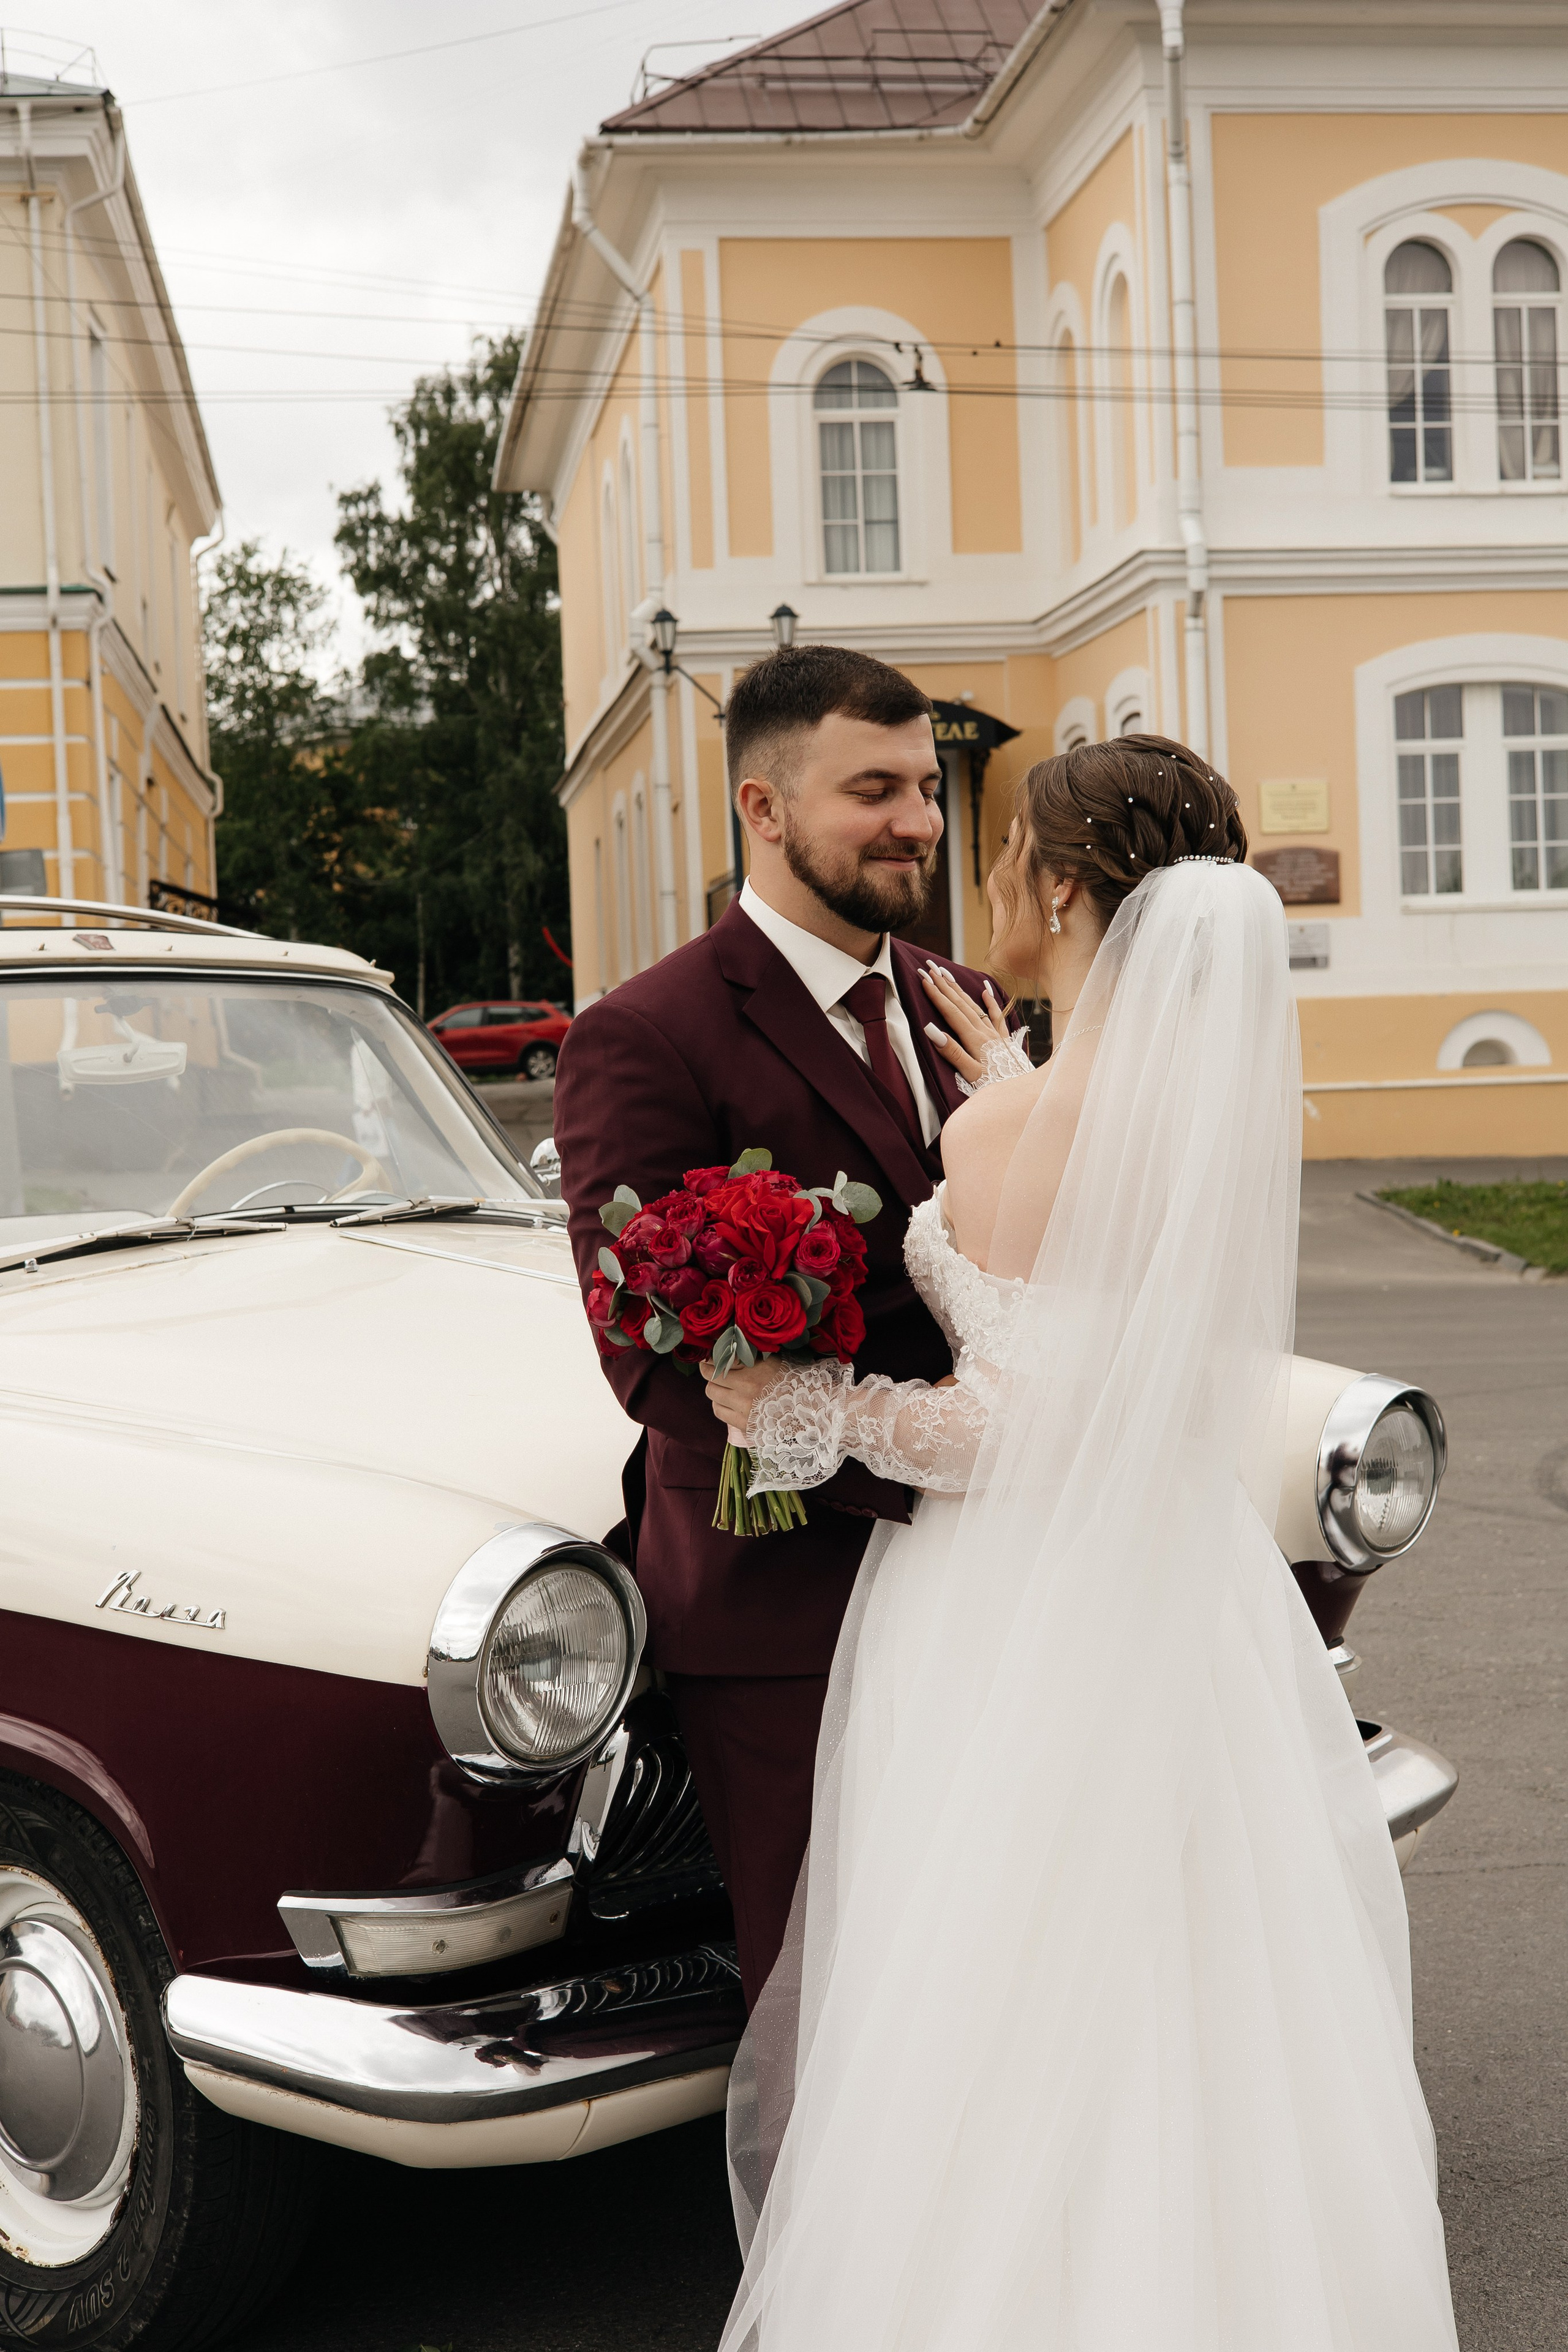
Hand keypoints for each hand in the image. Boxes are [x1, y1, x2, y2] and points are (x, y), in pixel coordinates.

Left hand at [702, 1355, 787, 1444]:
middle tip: (712, 1368)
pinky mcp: (744, 1425)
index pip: (718, 1364)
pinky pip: (719, 1412)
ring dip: (714, 1388)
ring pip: (713, 1396)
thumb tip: (729, 1348)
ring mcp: (743, 1410)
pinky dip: (719, 1404)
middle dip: (709, 1372)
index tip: (710, 1357)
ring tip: (722, 1385)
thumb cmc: (794, 1380)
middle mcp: (745, 1392)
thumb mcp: (774, 1361)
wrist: (810, 1408)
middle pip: (711, 1380)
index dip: (710, 1359)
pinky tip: (727, 1400)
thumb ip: (750, 1356)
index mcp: (753, 1374)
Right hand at [918, 964, 1028, 1088]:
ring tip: (948, 974)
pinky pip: (997, 1016)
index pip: (951, 1012)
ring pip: (975, 1006)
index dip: (937, 995)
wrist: (1022, 1094)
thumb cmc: (994, 1087)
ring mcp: (995, 1035)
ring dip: (960, 990)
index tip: (924, 979)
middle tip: (931, 968)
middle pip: (961, 1004)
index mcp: (974, 1040)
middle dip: (945, 985)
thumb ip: (952, 1052)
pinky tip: (985, 990)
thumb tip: (931, 1030)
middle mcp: (985, 1033)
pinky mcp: (1004, 1041)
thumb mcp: (970, 1074)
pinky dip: (991, 1001)